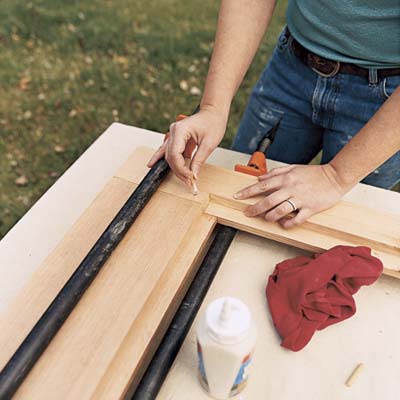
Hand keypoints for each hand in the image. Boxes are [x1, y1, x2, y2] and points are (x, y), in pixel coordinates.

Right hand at [147, 105, 226, 185]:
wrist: (213, 112)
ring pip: (168, 156)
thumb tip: (194, 175)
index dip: (181, 169)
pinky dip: (161, 158)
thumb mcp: (209, 144)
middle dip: (179, 171)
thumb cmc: (213, 123)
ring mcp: (172, 134)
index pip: (175, 155)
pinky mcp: (175, 138)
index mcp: (179, 130)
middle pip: (170, 157)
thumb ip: (199, 160)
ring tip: (184, 179)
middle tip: (189, 182)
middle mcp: (173, 132)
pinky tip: (152, 164)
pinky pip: (166, 150)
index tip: (191, 178)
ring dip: (175, 168)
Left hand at [233, 163, 349, 227]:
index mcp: (286, 178)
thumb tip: (260, 178)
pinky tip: (283, 224)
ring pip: (280, 210)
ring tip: (266, 218)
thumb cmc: (314, 173)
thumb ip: (275, 172)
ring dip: (270, 217)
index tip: (237, 196)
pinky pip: (297, 219)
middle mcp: (291, 188)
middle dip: (255, 208)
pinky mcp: (311, 208)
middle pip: (268, 200)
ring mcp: (301, 199)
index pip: (262, 186)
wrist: (335, 177)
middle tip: (247, 213)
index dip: (248, 191)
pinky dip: (288, 223)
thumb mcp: (293, 168)